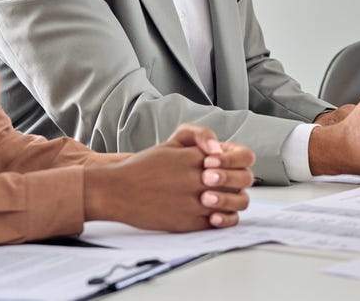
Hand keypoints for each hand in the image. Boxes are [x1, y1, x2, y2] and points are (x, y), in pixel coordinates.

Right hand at [85, 123, 253, 230]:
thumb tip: (219, 146)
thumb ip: (198, 136)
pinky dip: (221, 218)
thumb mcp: (171, 143)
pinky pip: (218, 222)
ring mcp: (194, 202)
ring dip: (233, 200)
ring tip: (221, 197)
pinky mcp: (187, 223)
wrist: (117, 191)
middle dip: (240, 180)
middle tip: (229, 182)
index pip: (240, 158)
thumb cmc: (143, 167)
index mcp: (196, 157)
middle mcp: (198, 179)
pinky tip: (214, 213)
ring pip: (234, 203)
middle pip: (241, 180)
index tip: (227, 164)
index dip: (239, 162)